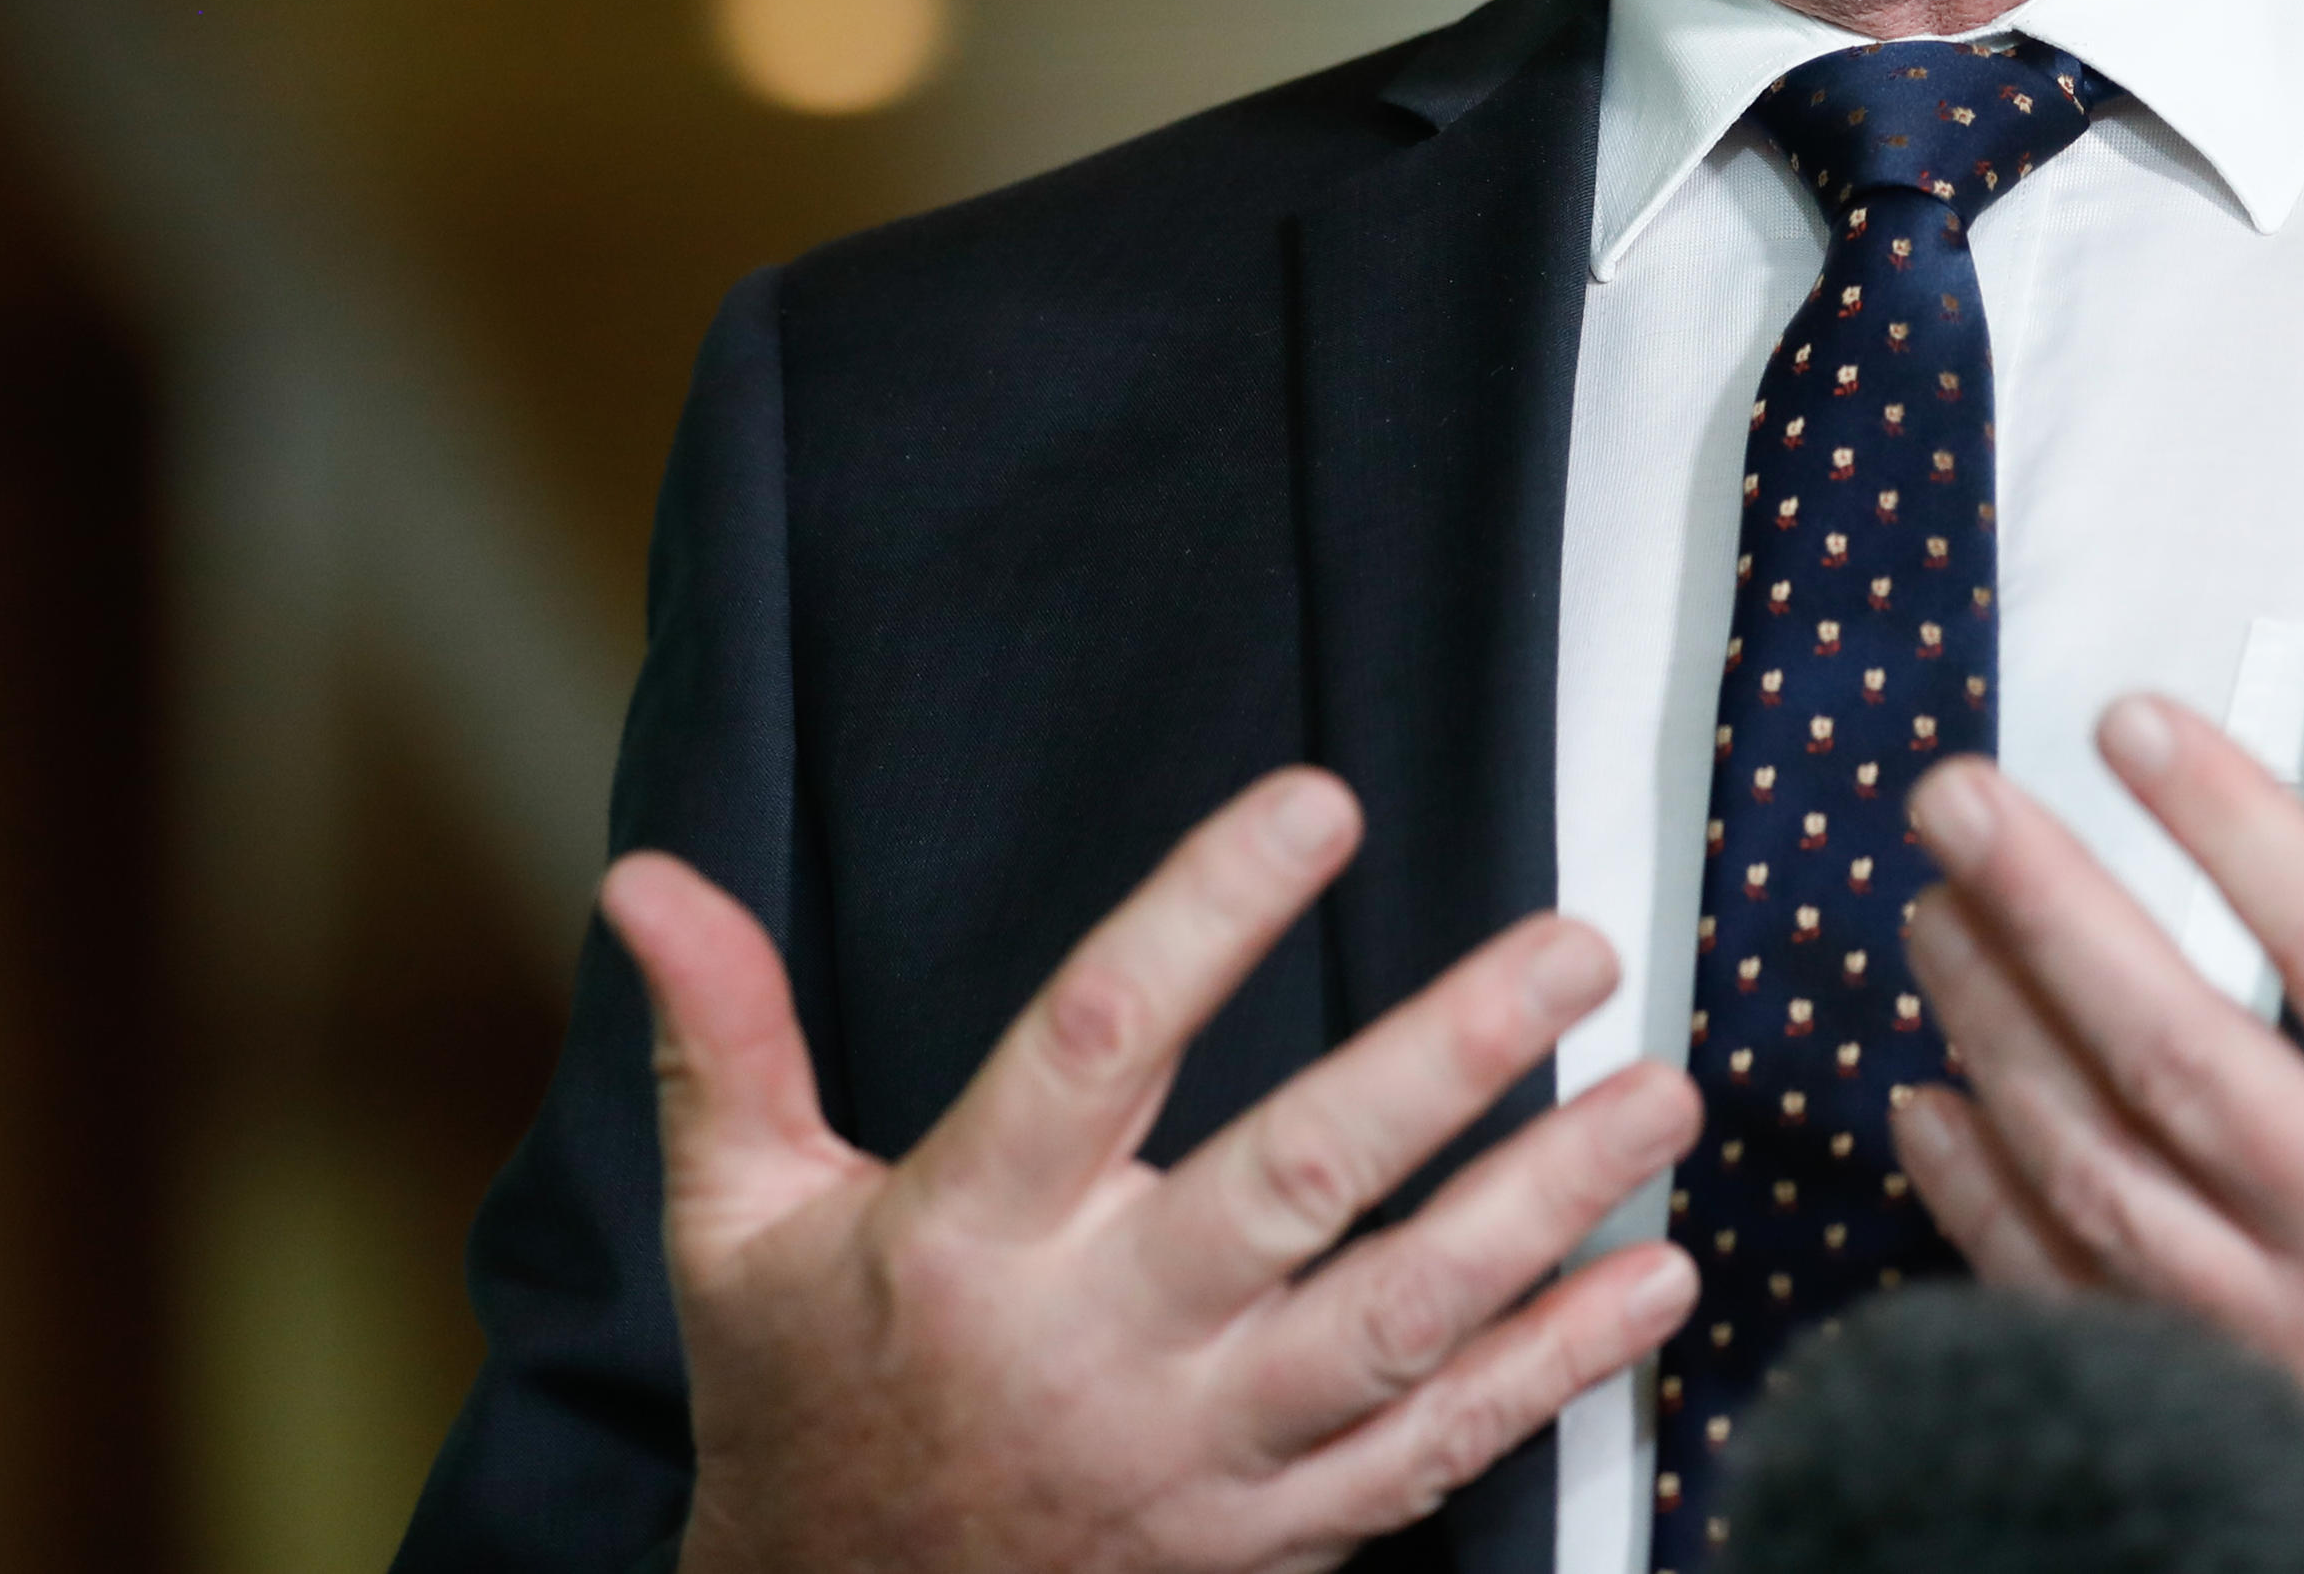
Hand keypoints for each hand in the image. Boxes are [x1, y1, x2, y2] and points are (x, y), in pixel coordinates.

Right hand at [609, 768, 1700, 1573]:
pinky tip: (1658, 1279)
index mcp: (964, 1237)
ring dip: (1545, 1208)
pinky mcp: (1273, 1540)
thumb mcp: (736, 1227)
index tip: (1322, 803)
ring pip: (1395, 1323)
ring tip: (1662, 1092)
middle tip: (1571, 941)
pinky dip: (1558, 1371)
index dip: (1209, 915)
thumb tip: (642, 875)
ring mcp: (1198, 1456)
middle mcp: (1097, 1345)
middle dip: (1444, 1061)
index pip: (1100, 1044)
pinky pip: (1436, 1452)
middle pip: (1292, 1185)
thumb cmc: (800, 1403)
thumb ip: (722, 1040)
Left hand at [1888, 669, 2303, 1573]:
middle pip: (2186, 1064)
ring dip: (1997, 1039)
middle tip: (1958, 796)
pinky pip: (2081, 1314)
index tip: (2135, 723)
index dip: (2236, 829)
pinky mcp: (2258, 1430)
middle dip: (2048, 914)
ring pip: (2107, 1186)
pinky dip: (1984, 1212)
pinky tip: (1932, 1108)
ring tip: (1932, 911)